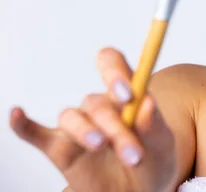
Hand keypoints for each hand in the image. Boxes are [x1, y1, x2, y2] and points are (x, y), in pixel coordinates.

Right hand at [9, 48, 176, 191]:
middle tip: (134, 155)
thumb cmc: (154, 165)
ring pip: (72, 117)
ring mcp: (79, 128)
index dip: (115, 71)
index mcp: (127, 98)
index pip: (113, 65)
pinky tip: (17, 115)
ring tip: (100, 147)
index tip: (127, 93)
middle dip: (115, 127)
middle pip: (97, 102)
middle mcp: (100, 108)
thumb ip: (156, 127)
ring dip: (86, 132)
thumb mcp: (164, 149)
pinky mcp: (60, 149)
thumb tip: (147, 102)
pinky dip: (24, 125)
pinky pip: (36, 133)